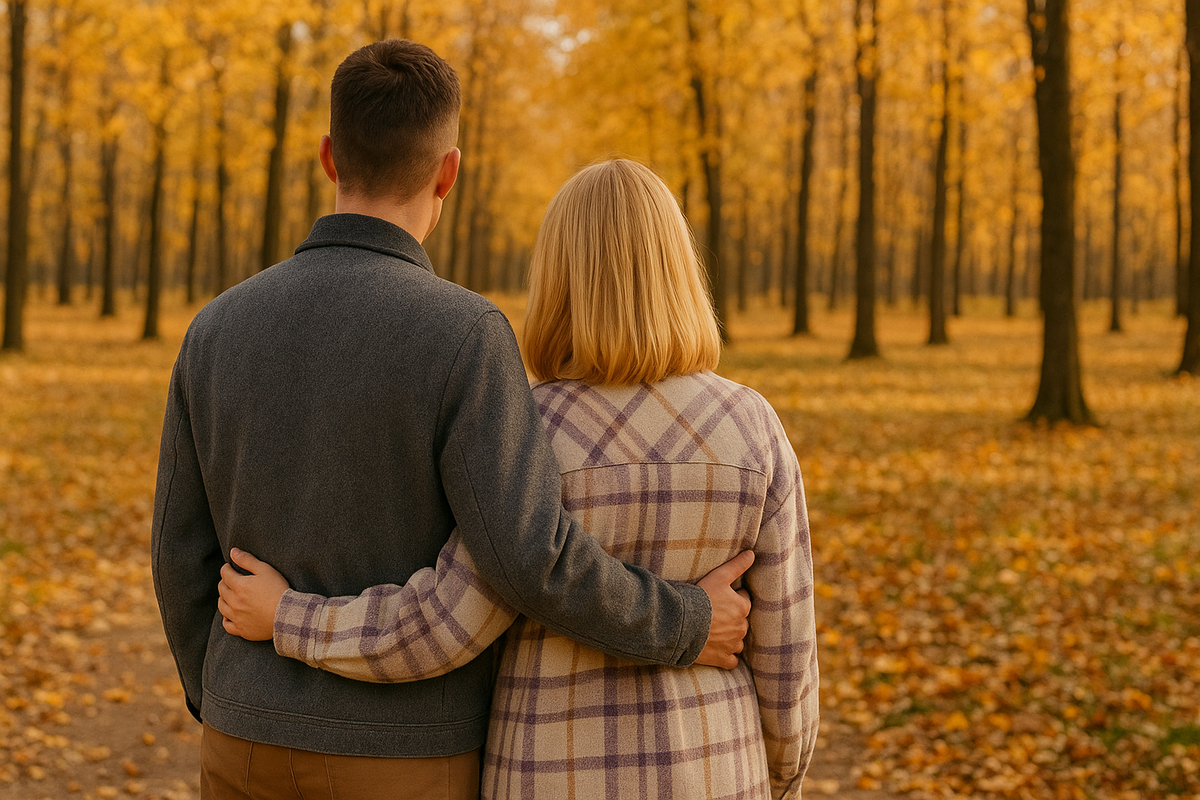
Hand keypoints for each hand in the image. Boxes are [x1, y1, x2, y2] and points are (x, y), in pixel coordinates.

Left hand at [217, 548, 290, 640]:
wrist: (287, 615)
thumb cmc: (278, 590)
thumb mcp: (265, 570)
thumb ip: (247, 560)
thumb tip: (232, 552)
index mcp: (239, 586)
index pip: (225, 574)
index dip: (226, 568)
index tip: (230, 567)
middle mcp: (234, 602)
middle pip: (221, 589)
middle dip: (224, 581)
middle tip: (230, 579)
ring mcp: (236, 617)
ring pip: (221, 606)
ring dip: (223, 598)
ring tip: (229, 595)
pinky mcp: (241, 629)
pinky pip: (226, 624)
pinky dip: (226, 618)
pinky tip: (231, 614)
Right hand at [694, 550, 753, 668]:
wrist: (682, 624)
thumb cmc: (700, 598)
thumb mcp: (719, 577)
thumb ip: (737, 565)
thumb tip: (752, 553)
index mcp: (742, 607)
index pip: (743, 600)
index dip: (732, 597)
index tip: (719, 597)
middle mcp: (742, 627)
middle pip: (741, 621)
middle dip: (732, 618)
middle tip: (715, 614)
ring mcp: (732, 644)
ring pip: (737, 641)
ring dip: (730, 637)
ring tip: (714, 631)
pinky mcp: (722, 658)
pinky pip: (732, 661)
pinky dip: (727, 656)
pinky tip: (718, 650)